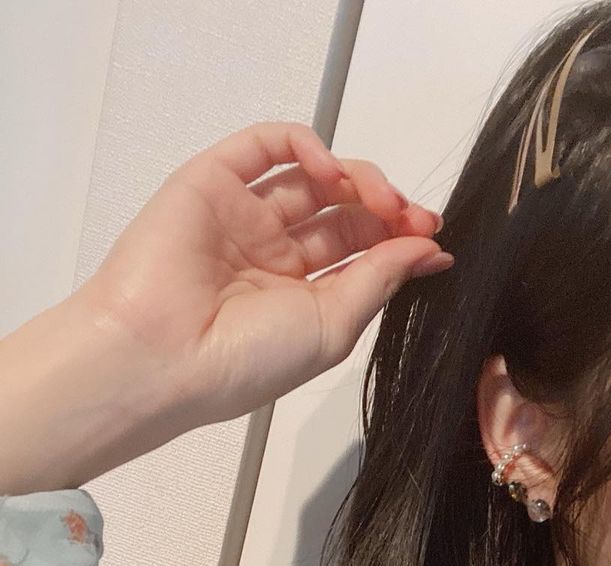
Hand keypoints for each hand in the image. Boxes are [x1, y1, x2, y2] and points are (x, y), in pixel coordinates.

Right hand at [74, 120, 451, 429]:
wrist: (164, 355)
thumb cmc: (242, 362)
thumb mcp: (335, 327)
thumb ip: (381, 280)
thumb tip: (429, 251)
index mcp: (302, 297)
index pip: (362, 252)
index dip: (401, 238)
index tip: (432, 237)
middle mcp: (273, 255)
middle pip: (344, 211)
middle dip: (388, 208)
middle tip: (414, 216)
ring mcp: (244, 216)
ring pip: (312, 176)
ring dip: (357, 177)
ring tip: (382, 198)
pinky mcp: (213, 182)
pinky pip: (265, 145)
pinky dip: (305, 145)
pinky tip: (332, 169)